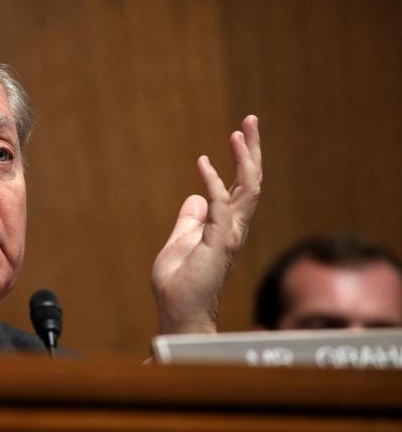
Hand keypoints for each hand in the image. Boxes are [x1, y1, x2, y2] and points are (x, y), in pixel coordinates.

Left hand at [151, 115, 261, 333]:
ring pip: (247, 190)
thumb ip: (189, 221)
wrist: (178, 312)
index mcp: (225, 226)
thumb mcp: (179, 242)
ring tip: (240, 131)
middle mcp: (233, 228)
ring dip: (244, 159)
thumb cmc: (179, 284)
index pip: (240, 186)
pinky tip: (203, 163)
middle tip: (251, 119)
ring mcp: (228, 235)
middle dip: (252, 149)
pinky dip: (212, 182)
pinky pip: (219, 206)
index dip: (242, 158)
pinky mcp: (218, 244)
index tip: (238, 132)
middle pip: (251, 181)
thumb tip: (194, 198)